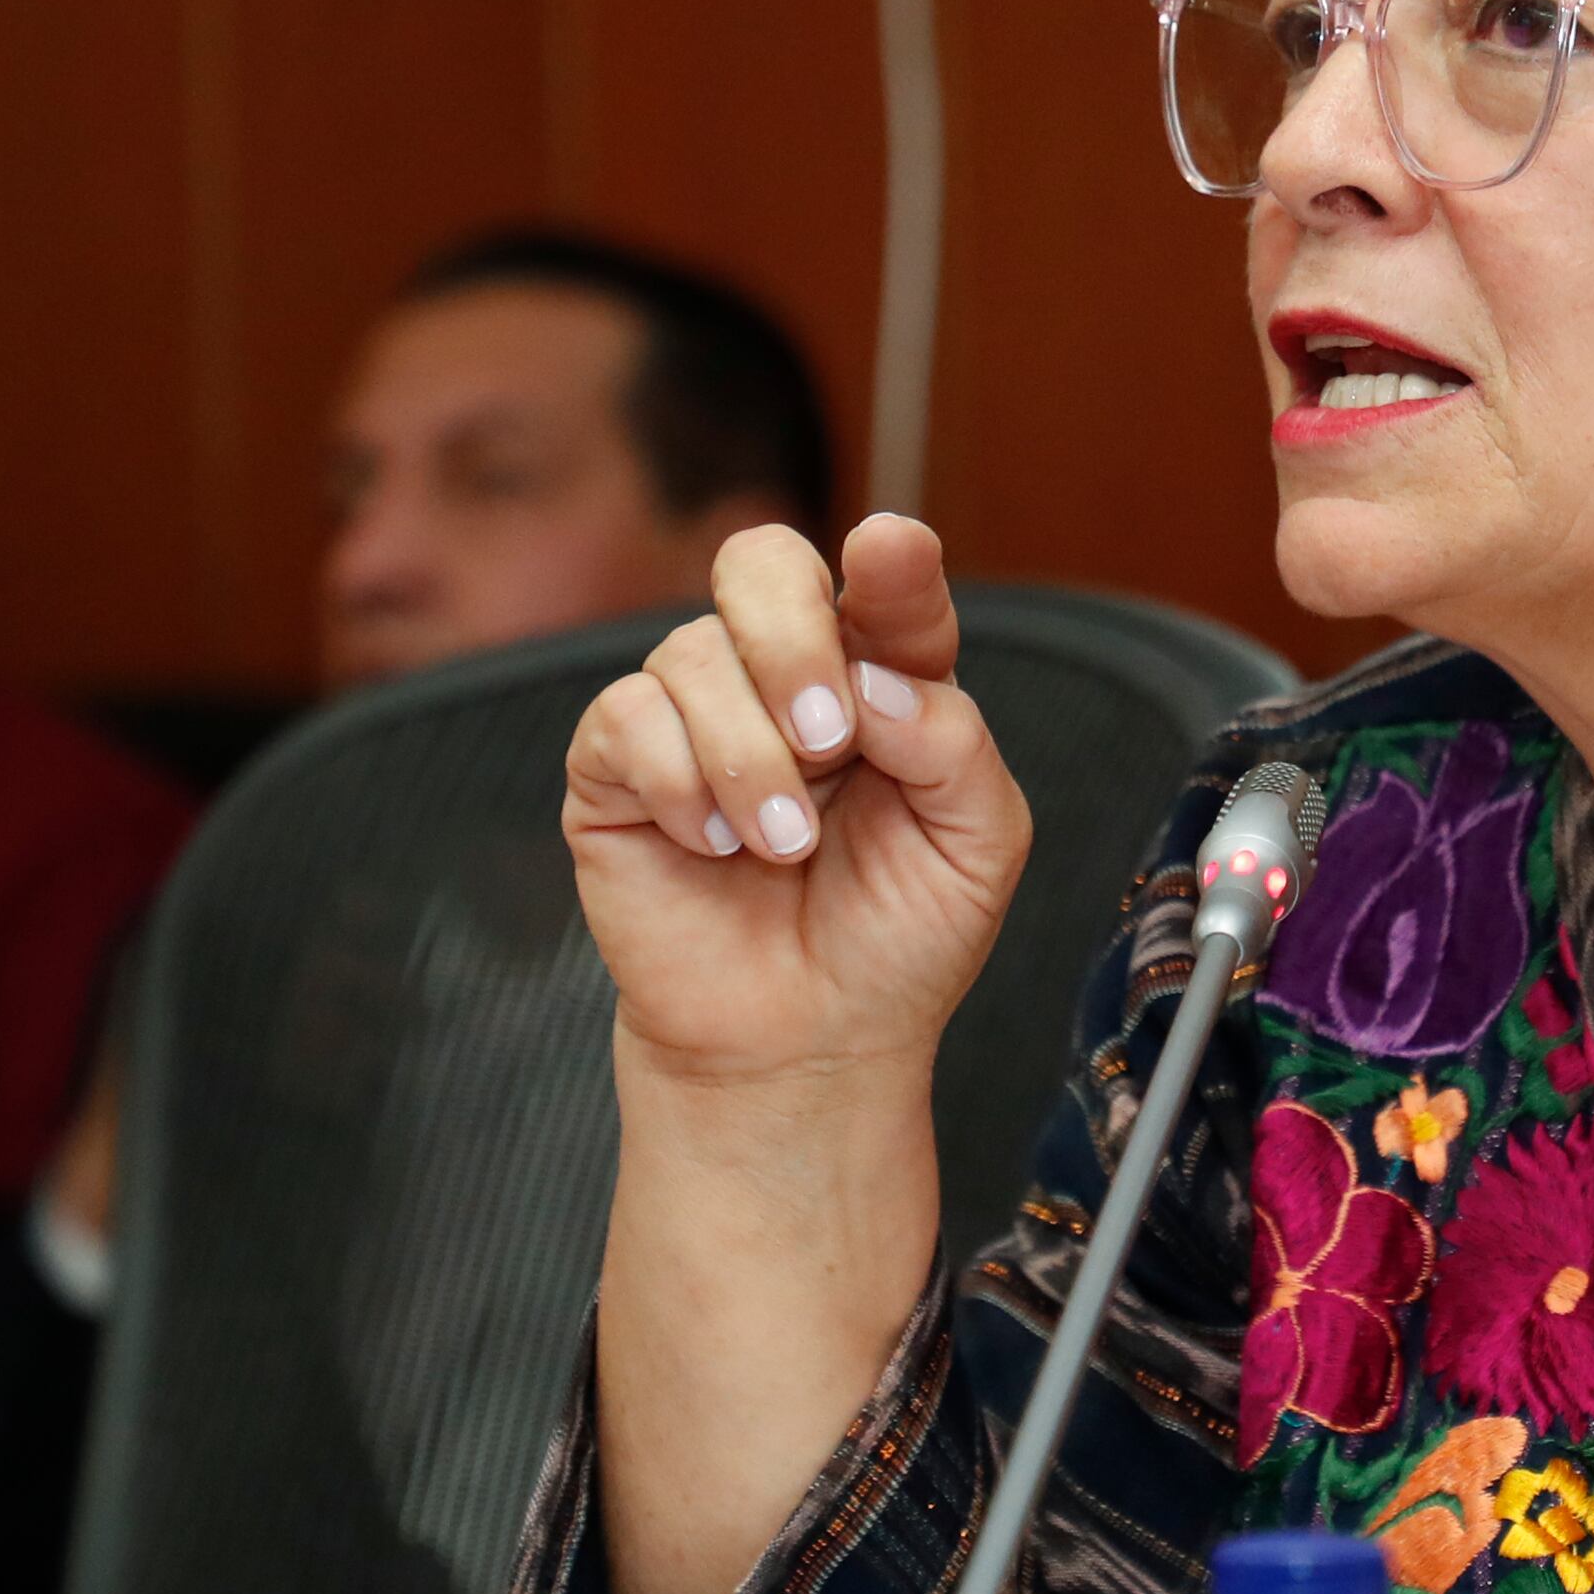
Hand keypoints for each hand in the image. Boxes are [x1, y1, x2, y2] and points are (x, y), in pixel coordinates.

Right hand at [561, 515, 1029, 1104]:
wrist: (808, 1043)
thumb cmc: (897, 938)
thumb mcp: (977, 844)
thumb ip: (954, 743)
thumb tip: (875, 682)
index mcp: (880, 674)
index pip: (882, 585)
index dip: (889, 561)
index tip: (890, 551)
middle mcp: (783, 675)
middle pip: (761, 564)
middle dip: (792, 638)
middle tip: (828, 738)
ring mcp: (693, 714)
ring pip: (693, 652)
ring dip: (749, 756)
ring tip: (784, 849)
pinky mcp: (616, 768)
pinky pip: (625, 716)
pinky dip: (680, 781)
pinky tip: (714, 845)